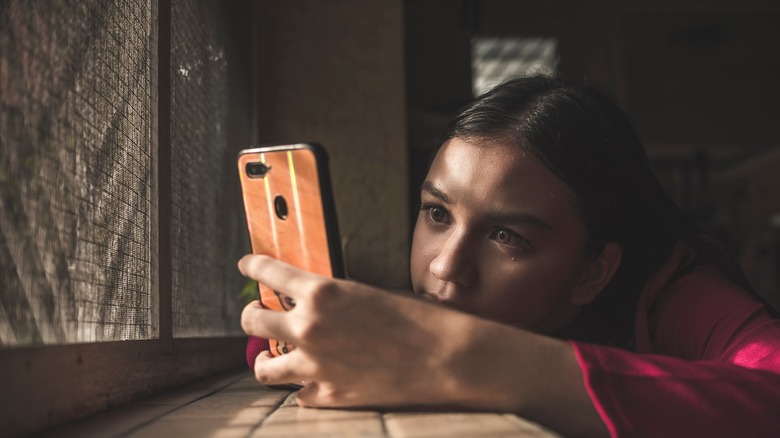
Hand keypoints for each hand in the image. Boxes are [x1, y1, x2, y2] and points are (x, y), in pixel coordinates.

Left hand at [238, 254, 468, 407]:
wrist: (445, 357)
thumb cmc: (418, 318)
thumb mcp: (369, 292)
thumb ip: (334, 297)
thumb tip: (316, 301)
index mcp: (322, 292)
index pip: (269, 272)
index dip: (253, 266)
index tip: (246, 265)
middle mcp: (309, 327)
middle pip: (252, 320)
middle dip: (250, 314)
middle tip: (255, 313)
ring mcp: (314, 365)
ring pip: (264, 366)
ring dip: (266, 357)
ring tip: (271, 354)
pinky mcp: (328, 395)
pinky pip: (299, 394)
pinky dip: (303, 387)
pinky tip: (312, 381)